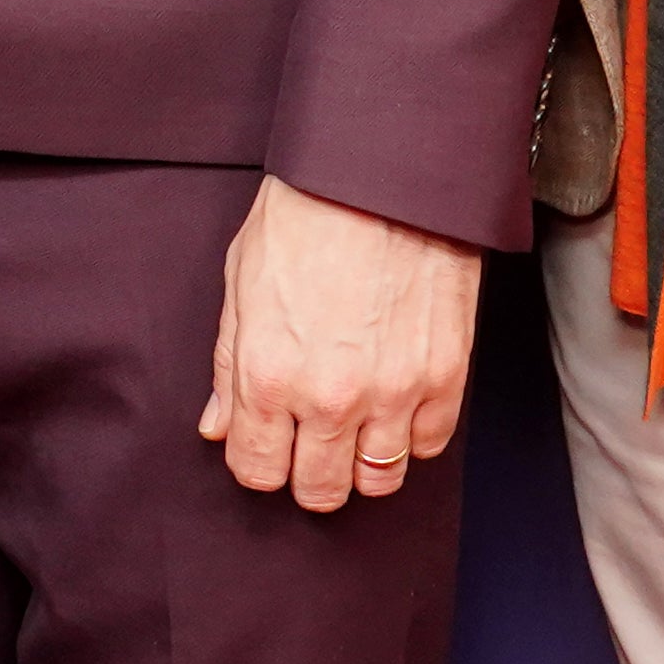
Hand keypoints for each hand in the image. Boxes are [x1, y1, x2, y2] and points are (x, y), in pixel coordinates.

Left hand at [201, 178, 480, 513]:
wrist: (381, 174)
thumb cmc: (306, 215)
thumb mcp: (242, 282)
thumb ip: (229, 365)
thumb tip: (219, 425)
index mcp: (268, 376)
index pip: (258, 471)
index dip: (258, 462)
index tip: (266, 445)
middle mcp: (330, 398)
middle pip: (320, 490)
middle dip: (309, 475)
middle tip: (311, 444)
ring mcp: (393, 393)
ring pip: (378, 480)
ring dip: (363, 463)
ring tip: (356, 430)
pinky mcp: (445, 377)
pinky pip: (430, 445)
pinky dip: (413, 435)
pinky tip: (397, 405)